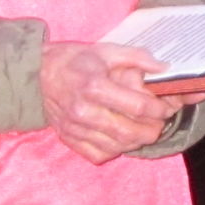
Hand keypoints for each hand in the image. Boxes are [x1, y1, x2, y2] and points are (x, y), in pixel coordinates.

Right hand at [40, 40, 174, 163]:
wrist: (37, 74)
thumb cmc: (75, 60)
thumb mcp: (106, 50)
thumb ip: (138, 58)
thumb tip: (164, 69)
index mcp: (95, 87)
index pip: (138, 107)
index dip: (159, 110)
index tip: (167, 107)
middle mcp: (84, 111)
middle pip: (129, 133)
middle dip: (152, 131)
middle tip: (160, 123)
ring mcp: (75, 128)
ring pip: (116, 147)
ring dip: (136, 142)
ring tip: (143, 130)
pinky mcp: (69, 139)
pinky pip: (98, 154)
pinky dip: (114, 150)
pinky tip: (119, 137)